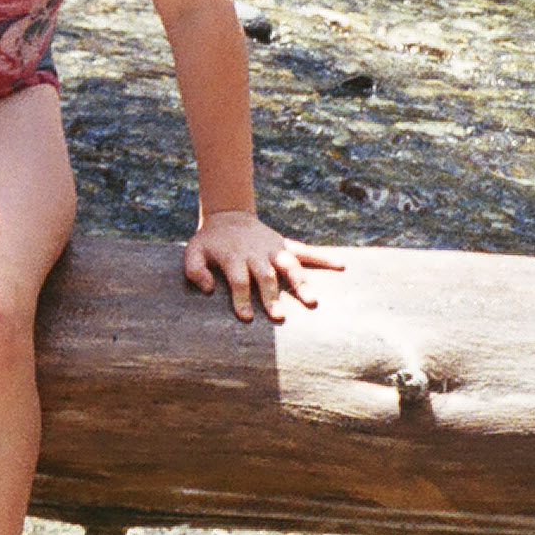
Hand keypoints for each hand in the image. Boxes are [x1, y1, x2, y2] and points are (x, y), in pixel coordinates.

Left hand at [183, 208, 342, 320]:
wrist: (228, 216)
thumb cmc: (210, 242)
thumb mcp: (192, 252)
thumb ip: (195, 270)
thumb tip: (209, 289)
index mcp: (233, 256)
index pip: (238, 280)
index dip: (241, 298)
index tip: (246, 317)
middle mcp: (256, 253)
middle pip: (266, 275)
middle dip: (272, 295)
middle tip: (278, 316)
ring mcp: (273, 248)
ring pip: (290, 264)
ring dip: (301, 282)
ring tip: (312, 300)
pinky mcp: (285, 245)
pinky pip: (307, 250)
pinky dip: (324, 257)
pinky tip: (341, 266)